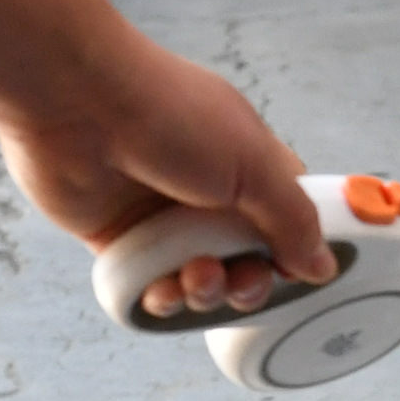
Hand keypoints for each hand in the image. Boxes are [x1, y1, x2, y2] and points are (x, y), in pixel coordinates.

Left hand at [5, 39, 329, 319]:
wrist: (76, 102)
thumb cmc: (168, 114)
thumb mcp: (253, 165)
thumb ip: (293, 219)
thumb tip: (323, 264)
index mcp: (244, 163)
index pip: (285, 218)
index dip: (294, 250)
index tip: (296, 272)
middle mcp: (205, 191)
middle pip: (243, 262)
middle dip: (248, 283)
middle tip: (241, 281)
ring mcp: (160, 217)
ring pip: (197, 281)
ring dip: (204, 292)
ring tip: (195, 278)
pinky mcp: (118, 240)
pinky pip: (147, 287)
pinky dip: (159, 298)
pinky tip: (161, 290)